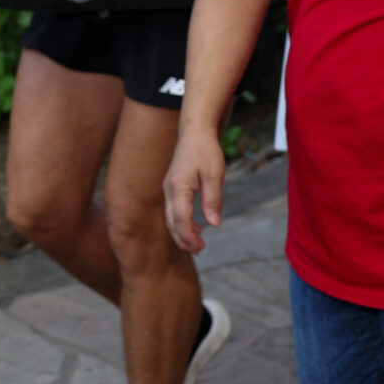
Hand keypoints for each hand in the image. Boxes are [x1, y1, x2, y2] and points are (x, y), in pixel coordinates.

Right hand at [163, 123, 228, 254]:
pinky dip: (182, 222)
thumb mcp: (214, 175)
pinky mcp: (173, 187)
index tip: (200, 248)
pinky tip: (197, 228)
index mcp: (178, 187)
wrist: (195, 132)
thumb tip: (214, 224)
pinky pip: (174, 210)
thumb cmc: (206, 151)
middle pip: (171, 222)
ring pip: (170, 218)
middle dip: (184, 239)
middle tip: (199, 251)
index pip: (180, 219)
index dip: (189, 236)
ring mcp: (169, 188)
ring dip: (182, 233)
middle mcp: (169, 190)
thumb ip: (213, 200)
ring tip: (198, 244)